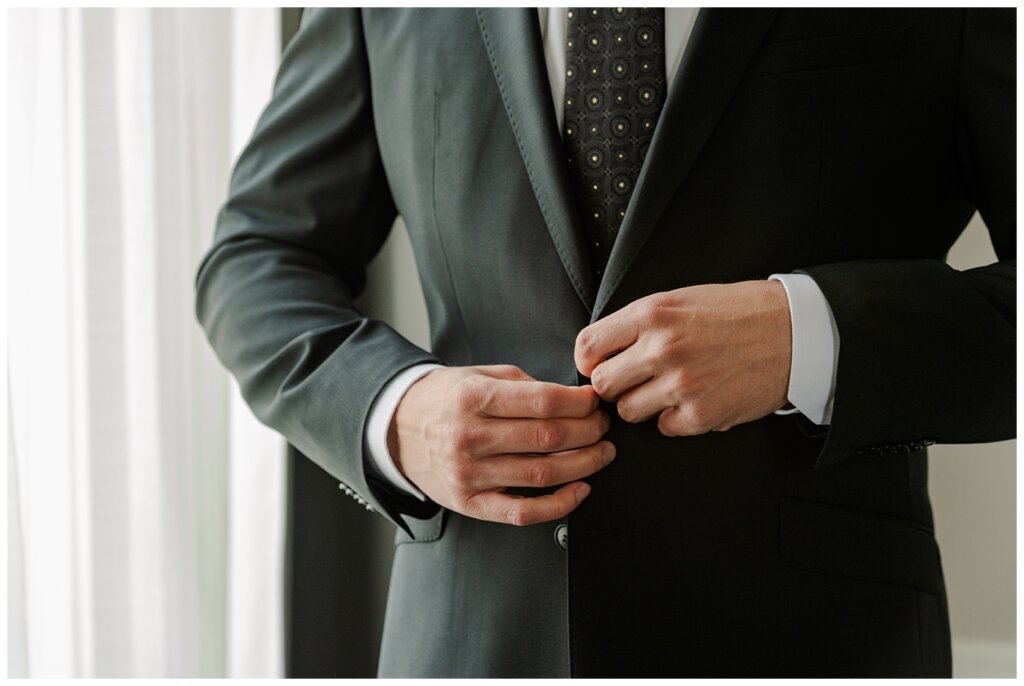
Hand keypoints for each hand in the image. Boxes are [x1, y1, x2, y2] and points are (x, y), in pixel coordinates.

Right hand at [389, 365, 614, 525]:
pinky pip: (522, 513)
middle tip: (603, 426)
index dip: (579, 403)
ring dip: (585, 465)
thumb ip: (523, 385)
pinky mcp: (470, 503)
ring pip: (543, 475)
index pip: (542, 402)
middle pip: (549, 438)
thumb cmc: (444, 400)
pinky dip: (559, 505)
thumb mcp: (478, 376)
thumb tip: (572, 399)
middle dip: (589, 432)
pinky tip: (579, 490)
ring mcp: (469, 474)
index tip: (595, 402)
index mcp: (473, 398)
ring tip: (601, 453)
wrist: (398, 429)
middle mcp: (469, 437)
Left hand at [574, 280, 791, 435]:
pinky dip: (674, 419)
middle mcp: (662, 348)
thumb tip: (599, 351)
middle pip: (602, 384)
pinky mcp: (702, 414)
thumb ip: (638, 323)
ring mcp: (682, 384)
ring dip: (642, 404)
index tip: (600, 364)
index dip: (589, 360)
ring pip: (628, 411)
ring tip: (667, 388)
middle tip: (634, 380)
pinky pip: (663, 428)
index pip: (587, 346)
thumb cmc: (736, 312)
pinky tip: (694, 399)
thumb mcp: (680, 299)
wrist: (794, 332)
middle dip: (614, 385)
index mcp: (651, 313)